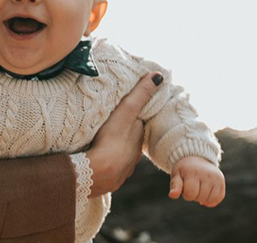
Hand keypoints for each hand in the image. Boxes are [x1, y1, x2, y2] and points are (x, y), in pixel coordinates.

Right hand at [85, 72, 162, 197]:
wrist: (97, 173)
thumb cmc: (111, 140)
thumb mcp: (126, 112)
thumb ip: (141, 94)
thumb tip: (159, 76)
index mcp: (138, 138)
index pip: (138, 124)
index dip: (132, 116)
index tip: (124, 109)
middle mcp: (134, 156)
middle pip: (130, 140)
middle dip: (123, 133)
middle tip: (111, 124)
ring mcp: (122, 170)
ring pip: (120, 155)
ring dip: (114, 148)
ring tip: (102, 141)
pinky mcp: (110, 180)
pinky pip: (109, 168)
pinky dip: (105, 162)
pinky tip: (97, 159)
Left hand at [168, 156, 224, 206]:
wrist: (196, 157)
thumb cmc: (184, 169)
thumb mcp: (176, 175)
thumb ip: (175, 186)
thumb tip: (172, 195)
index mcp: (193, 173)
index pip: (190, 194)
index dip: (186, 194)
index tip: (185, 186)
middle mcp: (207, 174)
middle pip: (201, 198)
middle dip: (194, 196)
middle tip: (193, 185)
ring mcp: (216, 177)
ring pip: (211, 199)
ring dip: (203, 198)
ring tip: (199, 188)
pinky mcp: (221, 181)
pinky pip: (219, 198)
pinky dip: (212, 199)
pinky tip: (206, 193)